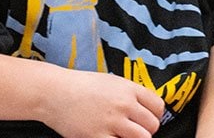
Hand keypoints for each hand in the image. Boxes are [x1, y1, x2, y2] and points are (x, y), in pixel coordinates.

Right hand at [39, 70, 164, 137]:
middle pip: (152, 125)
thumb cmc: (81, 86)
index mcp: (129, 89)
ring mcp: (111, 121)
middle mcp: (124, 105)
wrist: (54, 92)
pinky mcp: (97, 137)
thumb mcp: (111, 82)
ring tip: (122, 136)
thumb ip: (129, 94)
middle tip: (134, 131)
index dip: (155, 116)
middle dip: (146, 130)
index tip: (147, 120)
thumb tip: (145, 109)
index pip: (158, 106)